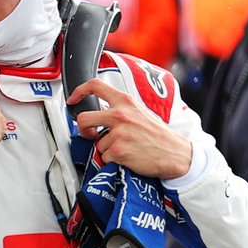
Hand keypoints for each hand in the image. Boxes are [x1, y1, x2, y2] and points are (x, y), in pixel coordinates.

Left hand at [68, 78, 192, 179]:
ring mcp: (118, 133)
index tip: (72, 99)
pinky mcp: (118, 151)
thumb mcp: (140, 112)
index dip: (78, 91)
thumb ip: (121, 110)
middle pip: (83, 118)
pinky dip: (113, 161)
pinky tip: (128, 157)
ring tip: (126, 148)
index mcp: (125, 101)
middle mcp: (120, 115)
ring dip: (107, 149)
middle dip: (82, 129)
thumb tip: (101, 114)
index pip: (95, 86)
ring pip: (97, 143)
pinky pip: (104, 157)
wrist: (175, 153)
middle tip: (89, 134)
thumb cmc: (159, 135)